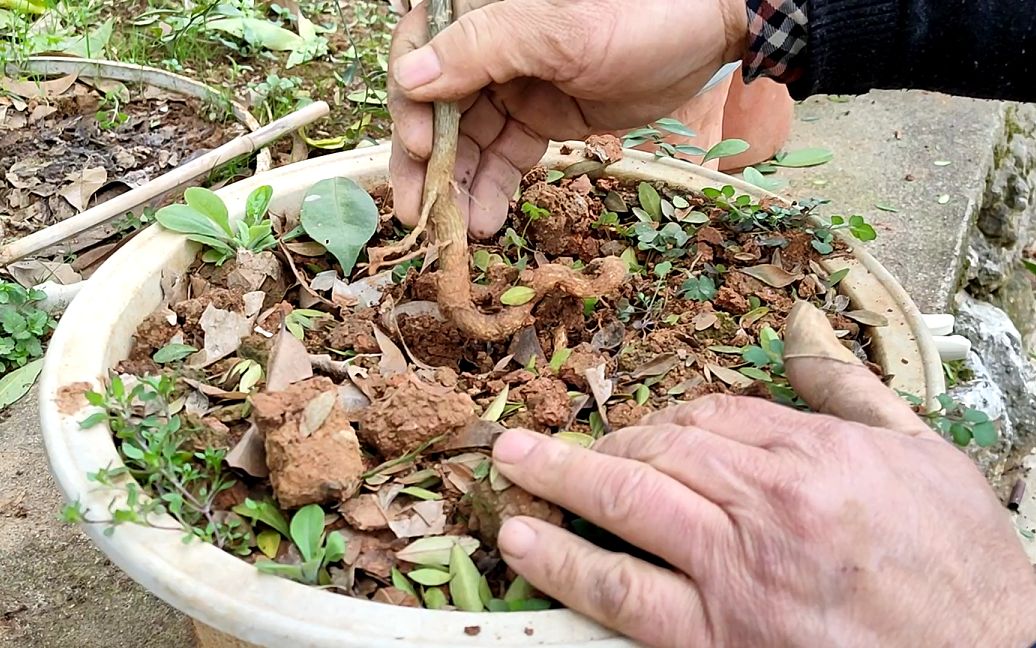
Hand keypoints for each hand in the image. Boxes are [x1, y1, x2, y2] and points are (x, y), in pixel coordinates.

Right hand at [387, 0, 747, 237]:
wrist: (706, 32)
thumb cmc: (638, 16)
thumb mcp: (558, 31)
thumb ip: (483, 49)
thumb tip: (409, 79)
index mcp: (481, 16)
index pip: (418, 55)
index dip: (410, 107)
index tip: (419, 148)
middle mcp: (487, 52)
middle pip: (436, 110)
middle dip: (426, 164)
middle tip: (419, 213)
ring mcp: (512, 88)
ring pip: (468, 142)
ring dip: (457, 186)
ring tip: (454, 230)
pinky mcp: (539, 119)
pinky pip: (504, 157)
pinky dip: (492, 189)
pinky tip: (484, 219)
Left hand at [490, 302, 1035, 646]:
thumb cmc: (960, 567)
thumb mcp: (922, 455)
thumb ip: (851, 390)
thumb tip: (801, 330)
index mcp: (813, 455)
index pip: (709, 416)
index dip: (662, 419)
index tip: (640, 430)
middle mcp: (767, 505)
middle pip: (658, 451)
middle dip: (597, 443)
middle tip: (545, 438)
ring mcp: (738, 573)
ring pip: (629, 507)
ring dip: (559, 481)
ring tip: (510, 468)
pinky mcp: (719, 640)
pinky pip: (627, 595)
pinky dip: (568, 564)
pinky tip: (526, 544)